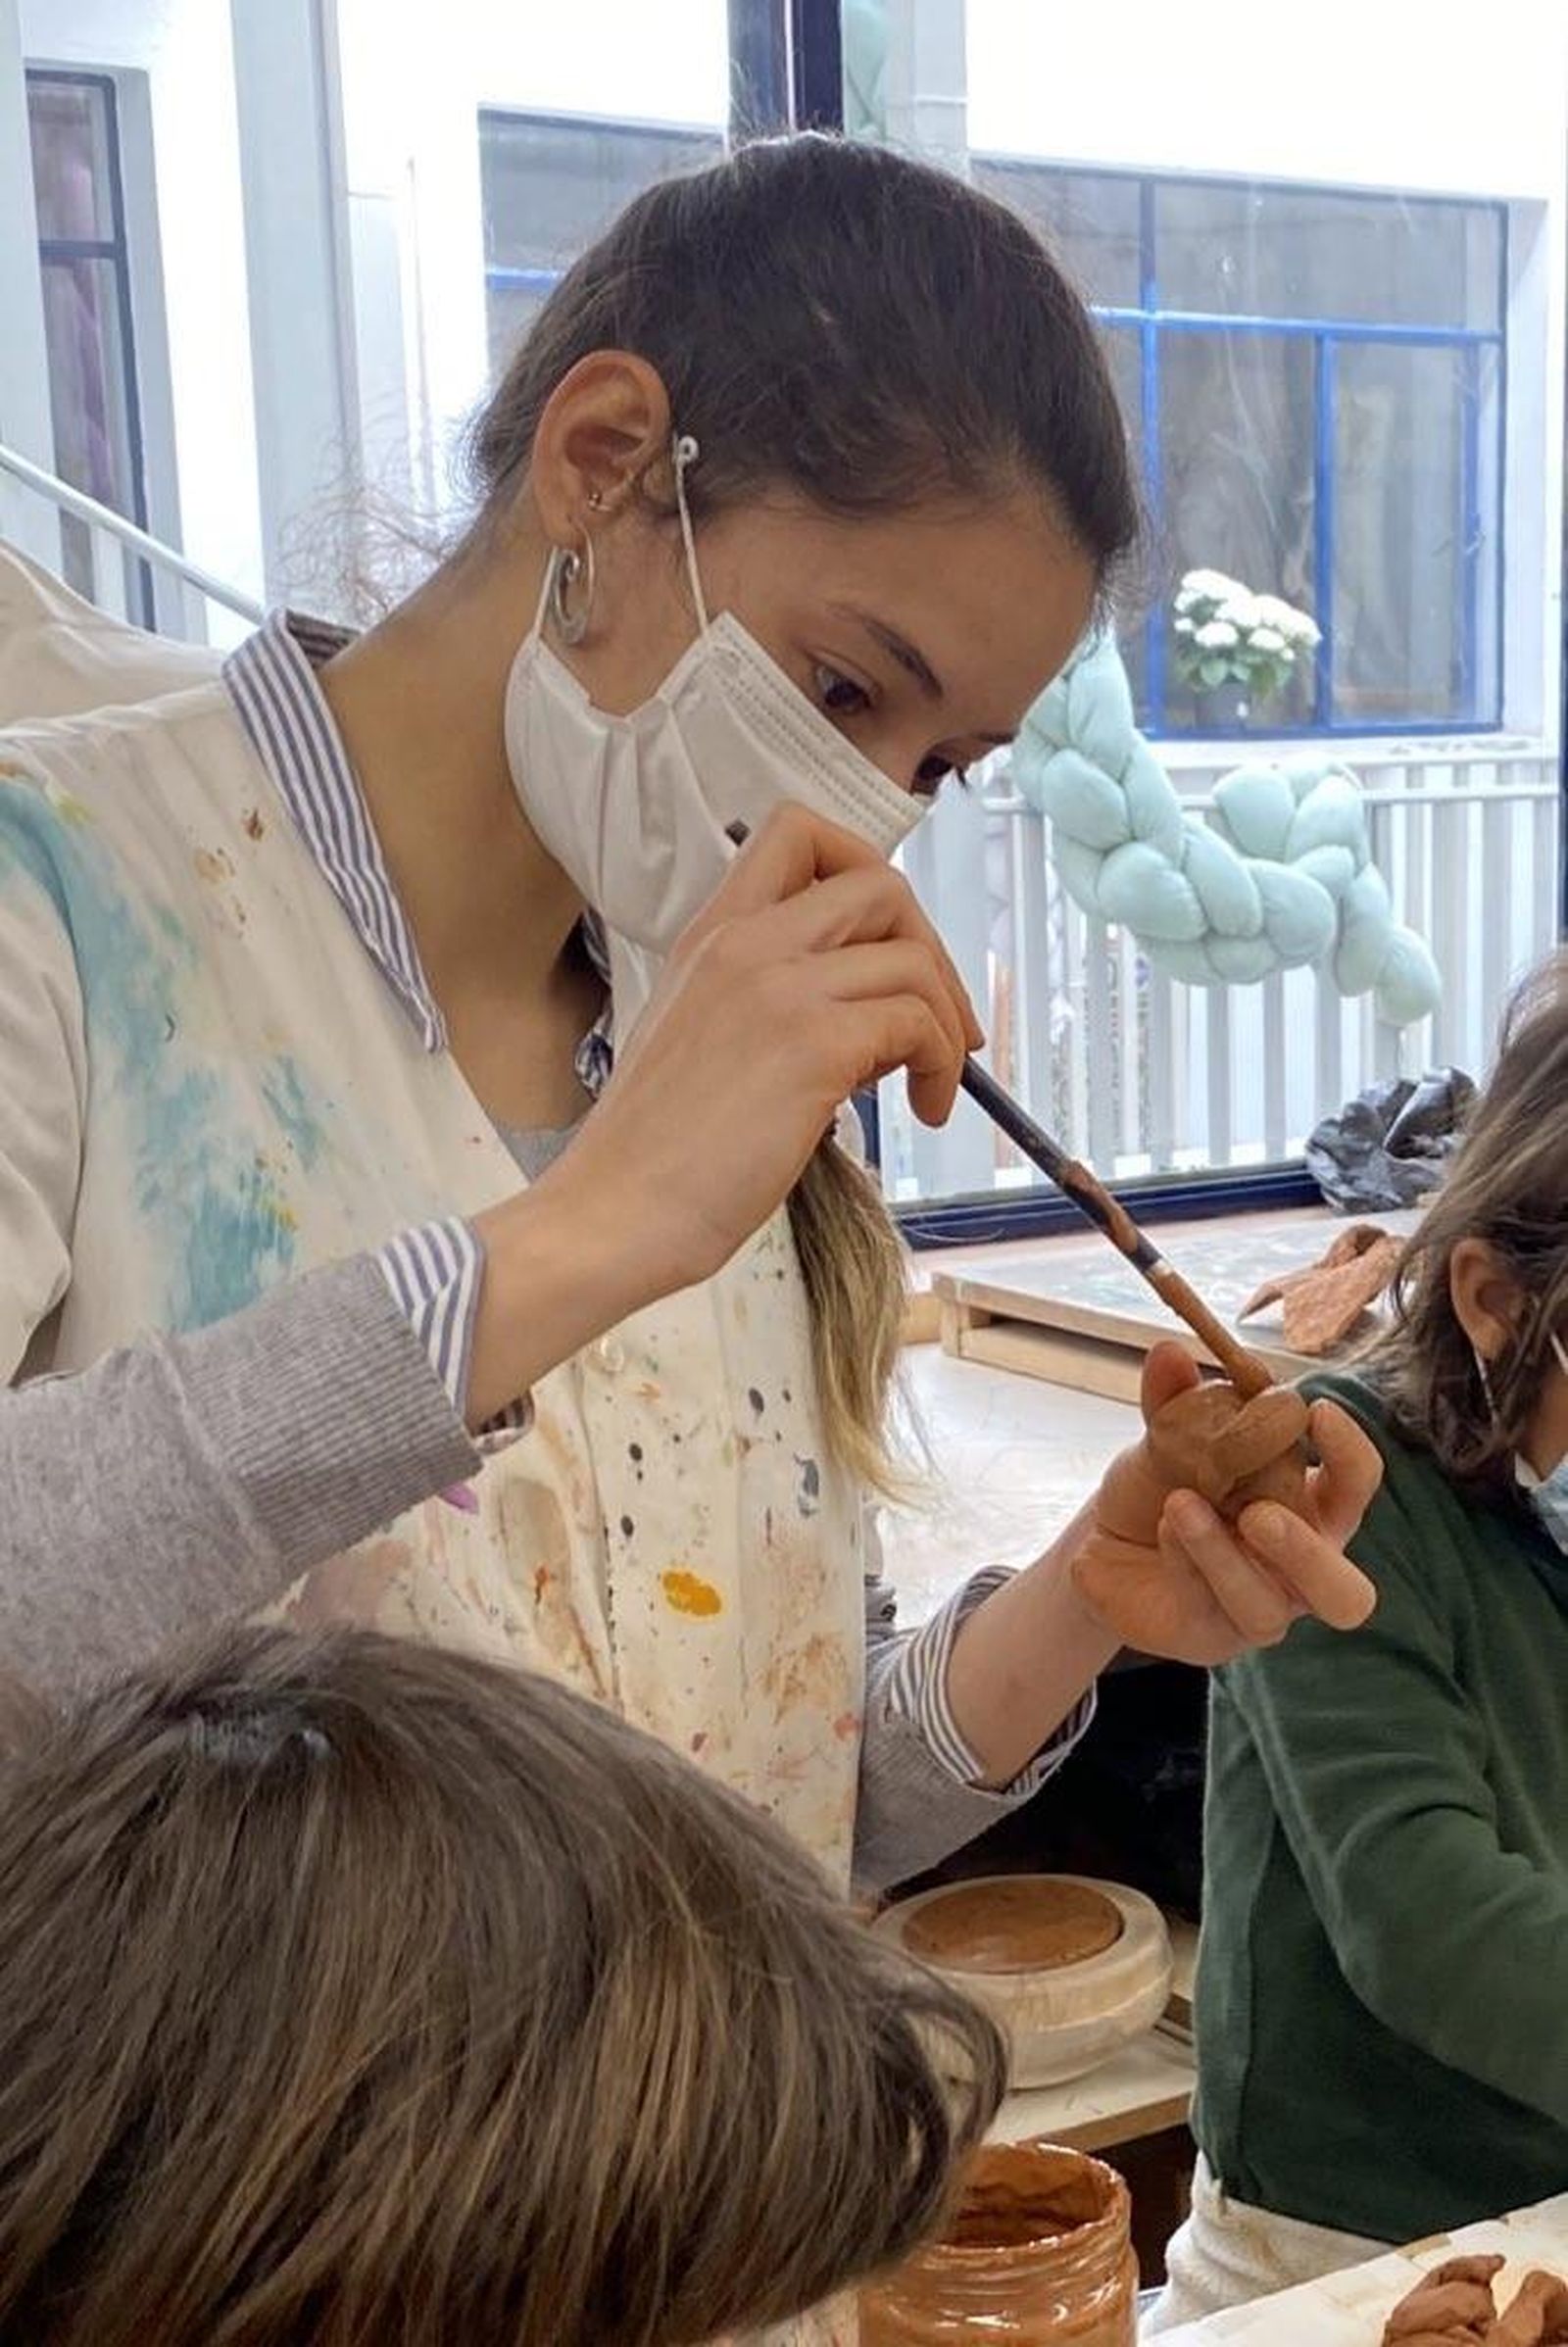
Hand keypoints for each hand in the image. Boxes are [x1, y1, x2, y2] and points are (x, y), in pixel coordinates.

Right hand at [545, 804, 980, 1297]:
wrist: (614, 1212)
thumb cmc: (653, 1151)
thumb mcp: (698, 1034)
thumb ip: (765, 998)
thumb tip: (863, 1010)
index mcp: (711, 934)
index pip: (798, 833)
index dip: (863, 871)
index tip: (885, 941)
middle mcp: (745, 944)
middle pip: (878, 885)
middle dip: (930, 948)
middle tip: (938, 1020)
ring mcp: (779, 989)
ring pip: (912, 959)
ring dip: (944, 1021)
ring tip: (931, 1080)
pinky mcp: (813, 1047)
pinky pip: (916, 1024)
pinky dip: (940, 1067)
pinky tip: (925, 1109)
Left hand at [1071, 1342, 1379, 1663]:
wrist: (1104, 1538)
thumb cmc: (1166, 1483)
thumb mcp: (1168, 1436)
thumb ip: (1175, 1400)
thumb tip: (1168, 1352)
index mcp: (1310, 1507)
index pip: (1356, 1487)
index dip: (1351, 1455)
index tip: (1317, 1412)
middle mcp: (1298, 1570)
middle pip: (1346, 1593)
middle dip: (1306, 1554)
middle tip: (1259, 1513)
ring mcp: (1258, 1610)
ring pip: (1265, 1607)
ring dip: (1220, 1554)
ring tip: (1178, 1508)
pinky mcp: (1209, 1636)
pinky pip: (1204, 1606)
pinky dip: (1179, 1560)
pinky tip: (1155, 1527)